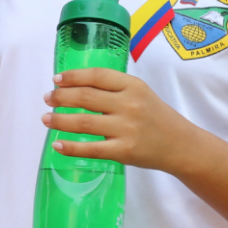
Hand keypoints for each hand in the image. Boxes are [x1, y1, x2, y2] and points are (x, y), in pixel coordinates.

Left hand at [42, 68, 193, 170]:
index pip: (96, 75)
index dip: (73, 76)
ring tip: (46, 118)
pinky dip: (71, 147)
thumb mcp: (140, 93)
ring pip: (83, 122)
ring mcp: (126, 128)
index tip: (56, 79)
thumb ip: (114, 88)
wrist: (181, 144)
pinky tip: (57, 145)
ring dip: (60, 120)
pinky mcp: (124, 151)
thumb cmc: (156, 116)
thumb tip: (75, 86)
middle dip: (61, 97)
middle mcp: (129, 104)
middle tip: (47, 98)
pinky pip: (91, 149)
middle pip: (85, 97)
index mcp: (132, 85)